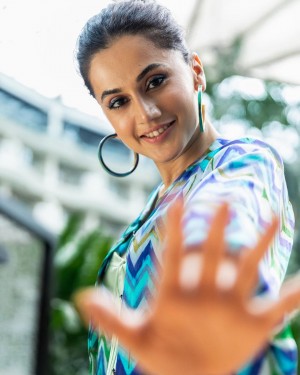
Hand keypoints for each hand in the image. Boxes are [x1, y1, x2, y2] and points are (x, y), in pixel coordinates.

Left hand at [74, 201, 299, 374]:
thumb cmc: (161, 353)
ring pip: (247, 270)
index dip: (175, 229)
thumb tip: (80, 297)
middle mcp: (205, 291)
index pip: (174, 254)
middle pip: (213, 255)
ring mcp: (230, 305)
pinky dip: (293, 296)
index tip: (176, 200)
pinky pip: (277, 307)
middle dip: (218, 230)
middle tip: (222, 200)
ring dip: (259, 246)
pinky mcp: (252, 323)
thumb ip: (111, 318)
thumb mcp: (136, 337)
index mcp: (176, 291)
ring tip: (273, 217)